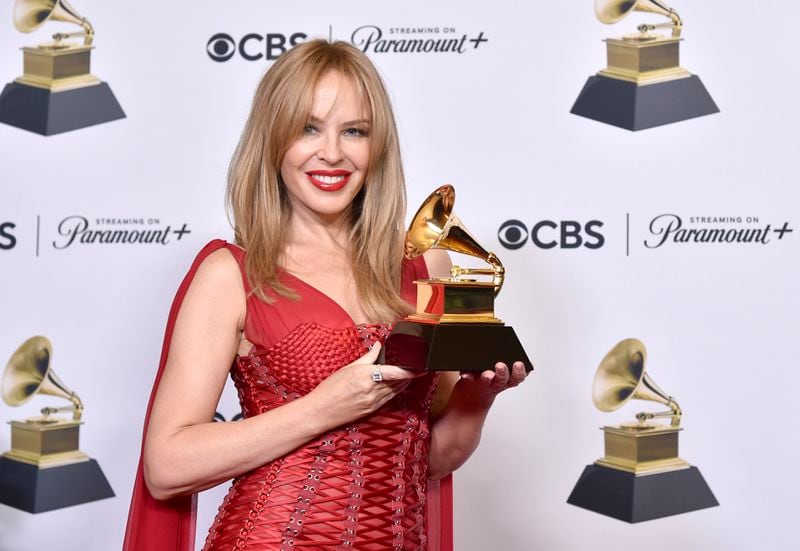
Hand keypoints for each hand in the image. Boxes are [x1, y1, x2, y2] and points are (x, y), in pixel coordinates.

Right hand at [306, 342, 423, 428]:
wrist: (320, 411)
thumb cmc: (330, 388)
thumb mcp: (348, 368)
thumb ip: (367, 357)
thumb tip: (378, 346)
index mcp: (365, 376)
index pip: (394, 373)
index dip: (409, 371)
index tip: (421, 367)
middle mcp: (372, 390)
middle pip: (398, 382)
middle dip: (410, 376)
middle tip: (420, 368)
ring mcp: (373, 402)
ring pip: (396, 391)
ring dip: (405, 383)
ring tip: (414, 375)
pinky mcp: (372, 410)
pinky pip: (389, 399)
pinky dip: (397, 391)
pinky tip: (401, 386)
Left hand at [456, 361, 527, 407]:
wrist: (474, 393)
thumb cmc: (492, 377)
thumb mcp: (504, 372)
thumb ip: (511, 362)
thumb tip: (516, 350)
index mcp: (509, 377)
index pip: (518, 376)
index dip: (520, 371)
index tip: (519, 363)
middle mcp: (497, 381)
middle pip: (503, 379)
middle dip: (503, 372)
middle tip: (501, 365)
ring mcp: (484, 382)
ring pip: (487, 380)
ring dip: (487, 377)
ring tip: (487, 374)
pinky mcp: (470, 380)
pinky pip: (469, 378)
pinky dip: (467, 376)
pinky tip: (465, 373)